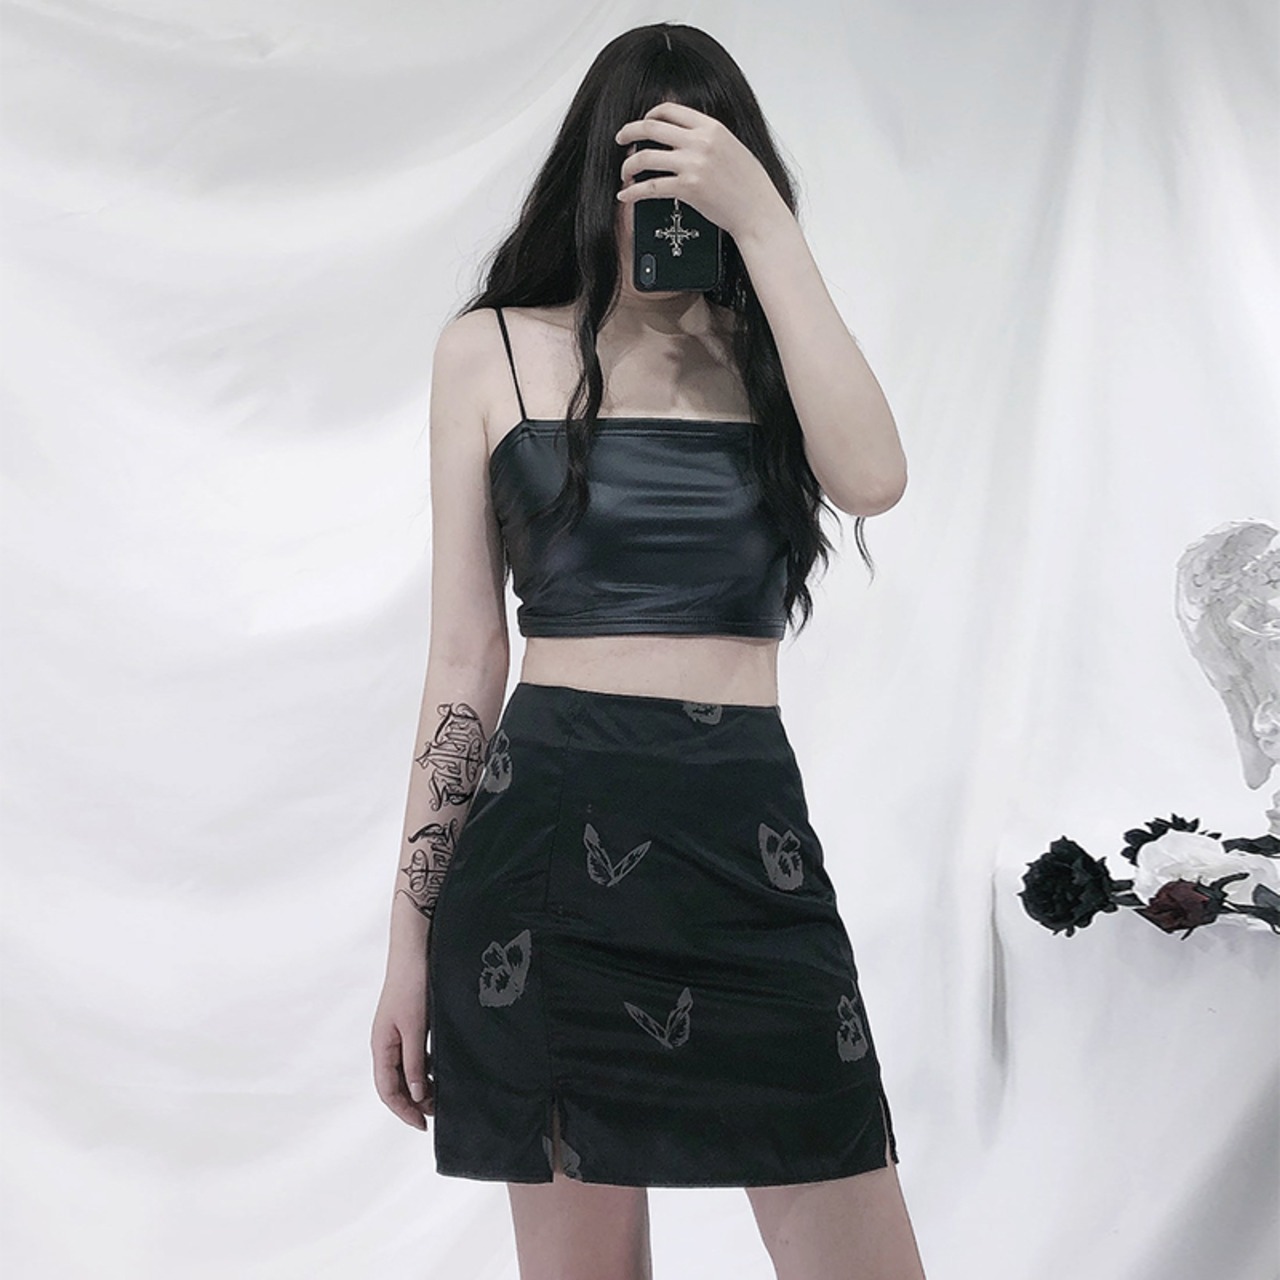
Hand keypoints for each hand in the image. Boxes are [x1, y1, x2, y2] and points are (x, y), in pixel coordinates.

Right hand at [371, 963, 432, 1129]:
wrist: (415, 950)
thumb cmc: (413, 985)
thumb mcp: (415, 1028)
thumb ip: (415, 1062)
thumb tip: (417, 1095)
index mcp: (381, 1045)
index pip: (387, 1090)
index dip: (404, 1110)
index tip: (423, 1125)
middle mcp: (386, 1042)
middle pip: (396, 1083)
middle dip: (414, 1101)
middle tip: (437, 1114)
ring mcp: (397, 1032)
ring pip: (407, 1069)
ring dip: (422, 1085)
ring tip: (443, 1095)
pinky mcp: (410, 1022)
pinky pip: (416, 1053)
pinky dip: (427, 1066)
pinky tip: (443, 1069)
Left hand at [614, 101, 785, 241]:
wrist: (758, 210)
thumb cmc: (749, 185)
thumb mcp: (732, 148)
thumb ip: (708, 139)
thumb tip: (685, 137)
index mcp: (711, 127)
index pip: (671, 110)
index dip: (650, 115)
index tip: (642, 124)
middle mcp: (700, 141)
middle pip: (651, 127)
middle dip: (629, 132)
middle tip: (620, 140)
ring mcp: (693, 164)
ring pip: (646, 156)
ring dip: (628, 165)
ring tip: (624, 174)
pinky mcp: (688, 188)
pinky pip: (651, 187)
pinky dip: (633, 192)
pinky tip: (626, 196)